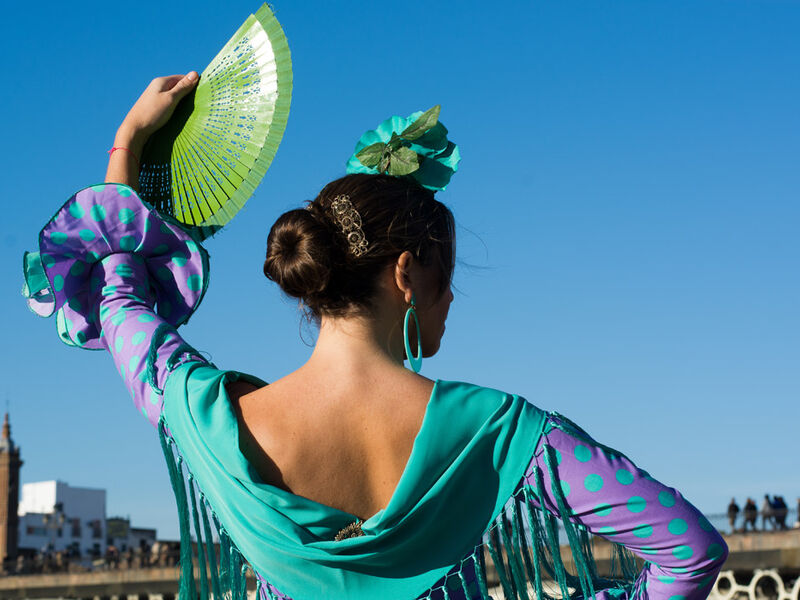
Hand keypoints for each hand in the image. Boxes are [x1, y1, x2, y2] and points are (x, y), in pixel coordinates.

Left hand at [108, 72, 198, 188]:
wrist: (135, 129)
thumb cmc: (153, 113)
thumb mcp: (171, 99)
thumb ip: (183, 87)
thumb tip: (195, 73)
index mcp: (161, 81)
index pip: (182, 77)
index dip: (192, 84)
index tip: (201, 93)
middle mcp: (157, 86)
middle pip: (177, 86)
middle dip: (187, 93)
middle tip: (196, 103)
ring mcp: (155, 96)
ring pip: (173, 95)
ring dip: (181, 101)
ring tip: (188, 109)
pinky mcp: (154, 106)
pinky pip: (169, 102)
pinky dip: (175, 106)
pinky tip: (178, 114)